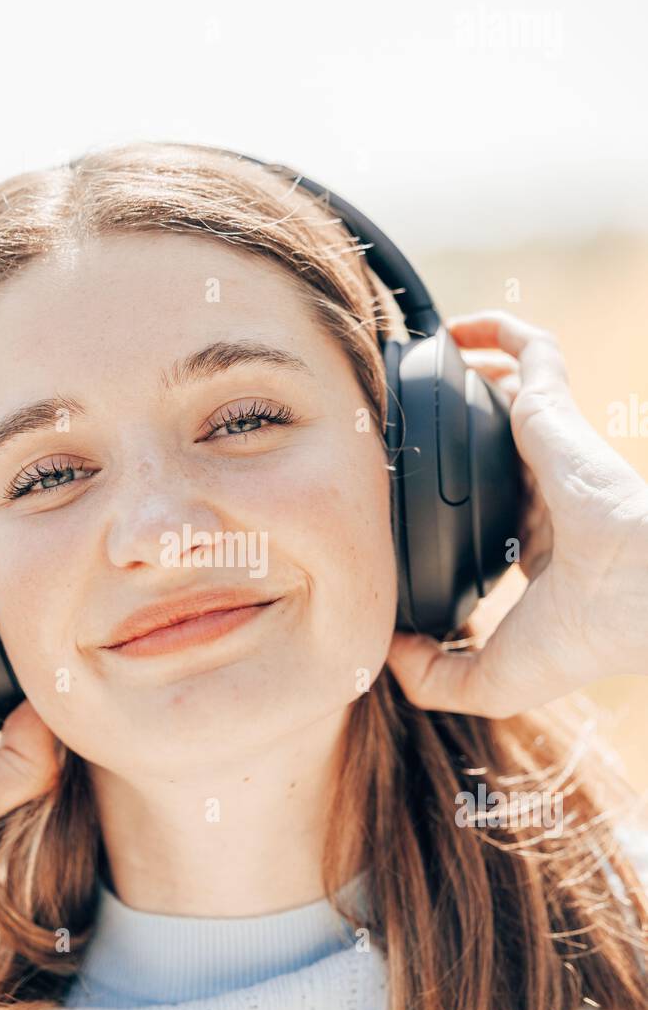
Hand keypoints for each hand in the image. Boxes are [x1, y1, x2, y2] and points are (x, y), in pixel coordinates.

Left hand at [386, 311, 647, 717]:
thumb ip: (436, 678)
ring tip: (413, 367)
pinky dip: (496, 329)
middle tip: (387, 430)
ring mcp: (551, 449)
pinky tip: (452, 330)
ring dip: (466, 372)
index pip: (489, 515)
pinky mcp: (555, 410)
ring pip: (506, 391)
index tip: (399, 508)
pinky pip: (530, 348)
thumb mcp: (495, 680)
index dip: (447, 511)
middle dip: (443, 435)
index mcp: (536, 546)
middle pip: (487, 447)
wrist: (639, 593)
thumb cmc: (583, 638)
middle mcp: (542, 491)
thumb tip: (388, 650)